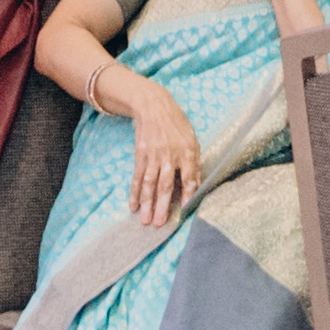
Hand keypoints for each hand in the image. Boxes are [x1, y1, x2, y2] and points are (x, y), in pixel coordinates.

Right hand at [121, 81, 203, 219]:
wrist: (153, 106)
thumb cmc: (177, 124)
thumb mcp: (192, 140)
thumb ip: (194, 163)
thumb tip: (196, 186)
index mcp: (188, 152)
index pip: (189, 178)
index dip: (187, 195)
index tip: (184, 212)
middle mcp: (170, 155)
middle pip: (165, 184)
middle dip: (161, 206)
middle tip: (159, 224)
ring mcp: (153, 155)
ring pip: (149, 183)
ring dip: (146, 203)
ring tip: (144, 220)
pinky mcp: (140, 155)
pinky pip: (137, 176)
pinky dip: (134, 192)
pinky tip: (132, 205)